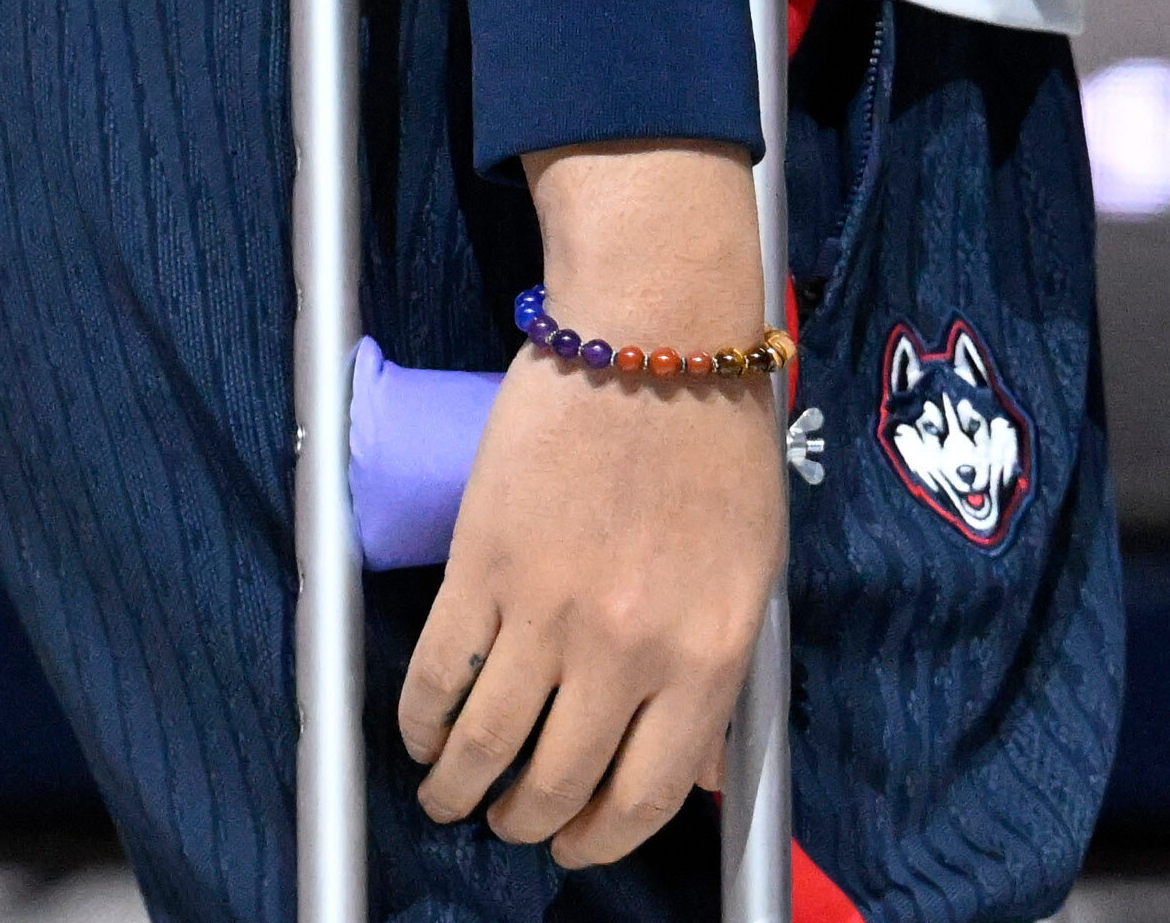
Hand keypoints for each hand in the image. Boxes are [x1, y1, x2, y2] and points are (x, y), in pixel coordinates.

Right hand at [401, 142, 782, 863]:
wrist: (657, 327)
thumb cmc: (716, 440)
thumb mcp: (750, 571)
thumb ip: (719, 674)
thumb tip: (690, 772)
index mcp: (708, 656)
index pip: (645, 796)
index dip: (600, 838)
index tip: (574, 842)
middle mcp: (630, 651)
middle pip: (557, 784)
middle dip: (524, 820)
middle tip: (509, 818)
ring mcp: (551, 611)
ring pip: (486, 746)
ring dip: (457, 788)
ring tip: (447, 793)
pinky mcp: (484, 566)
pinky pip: (437, 676)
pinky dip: (419, 722)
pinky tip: (419, 734)